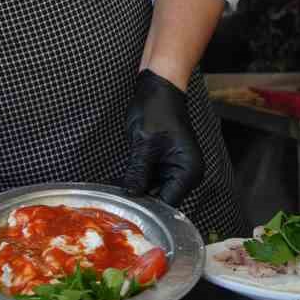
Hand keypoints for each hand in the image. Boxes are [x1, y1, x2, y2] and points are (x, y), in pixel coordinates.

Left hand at [122, 68, 204, 206]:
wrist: (158, 87)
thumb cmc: (157, 109)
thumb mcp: (144, 143)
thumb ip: (138, 171)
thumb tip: (130, 195)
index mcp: (188, 171)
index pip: (168, 202)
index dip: (147, 208)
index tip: (126, 212)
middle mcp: (185, 173)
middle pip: (160, 198)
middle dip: (138, 200)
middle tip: (113, 204)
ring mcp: (174, 168)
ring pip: (152, 189)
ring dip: (133, 189)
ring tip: (110, 193)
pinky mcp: (162, 163)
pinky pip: (148, 177)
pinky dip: (134, 179)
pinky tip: (114, 182)